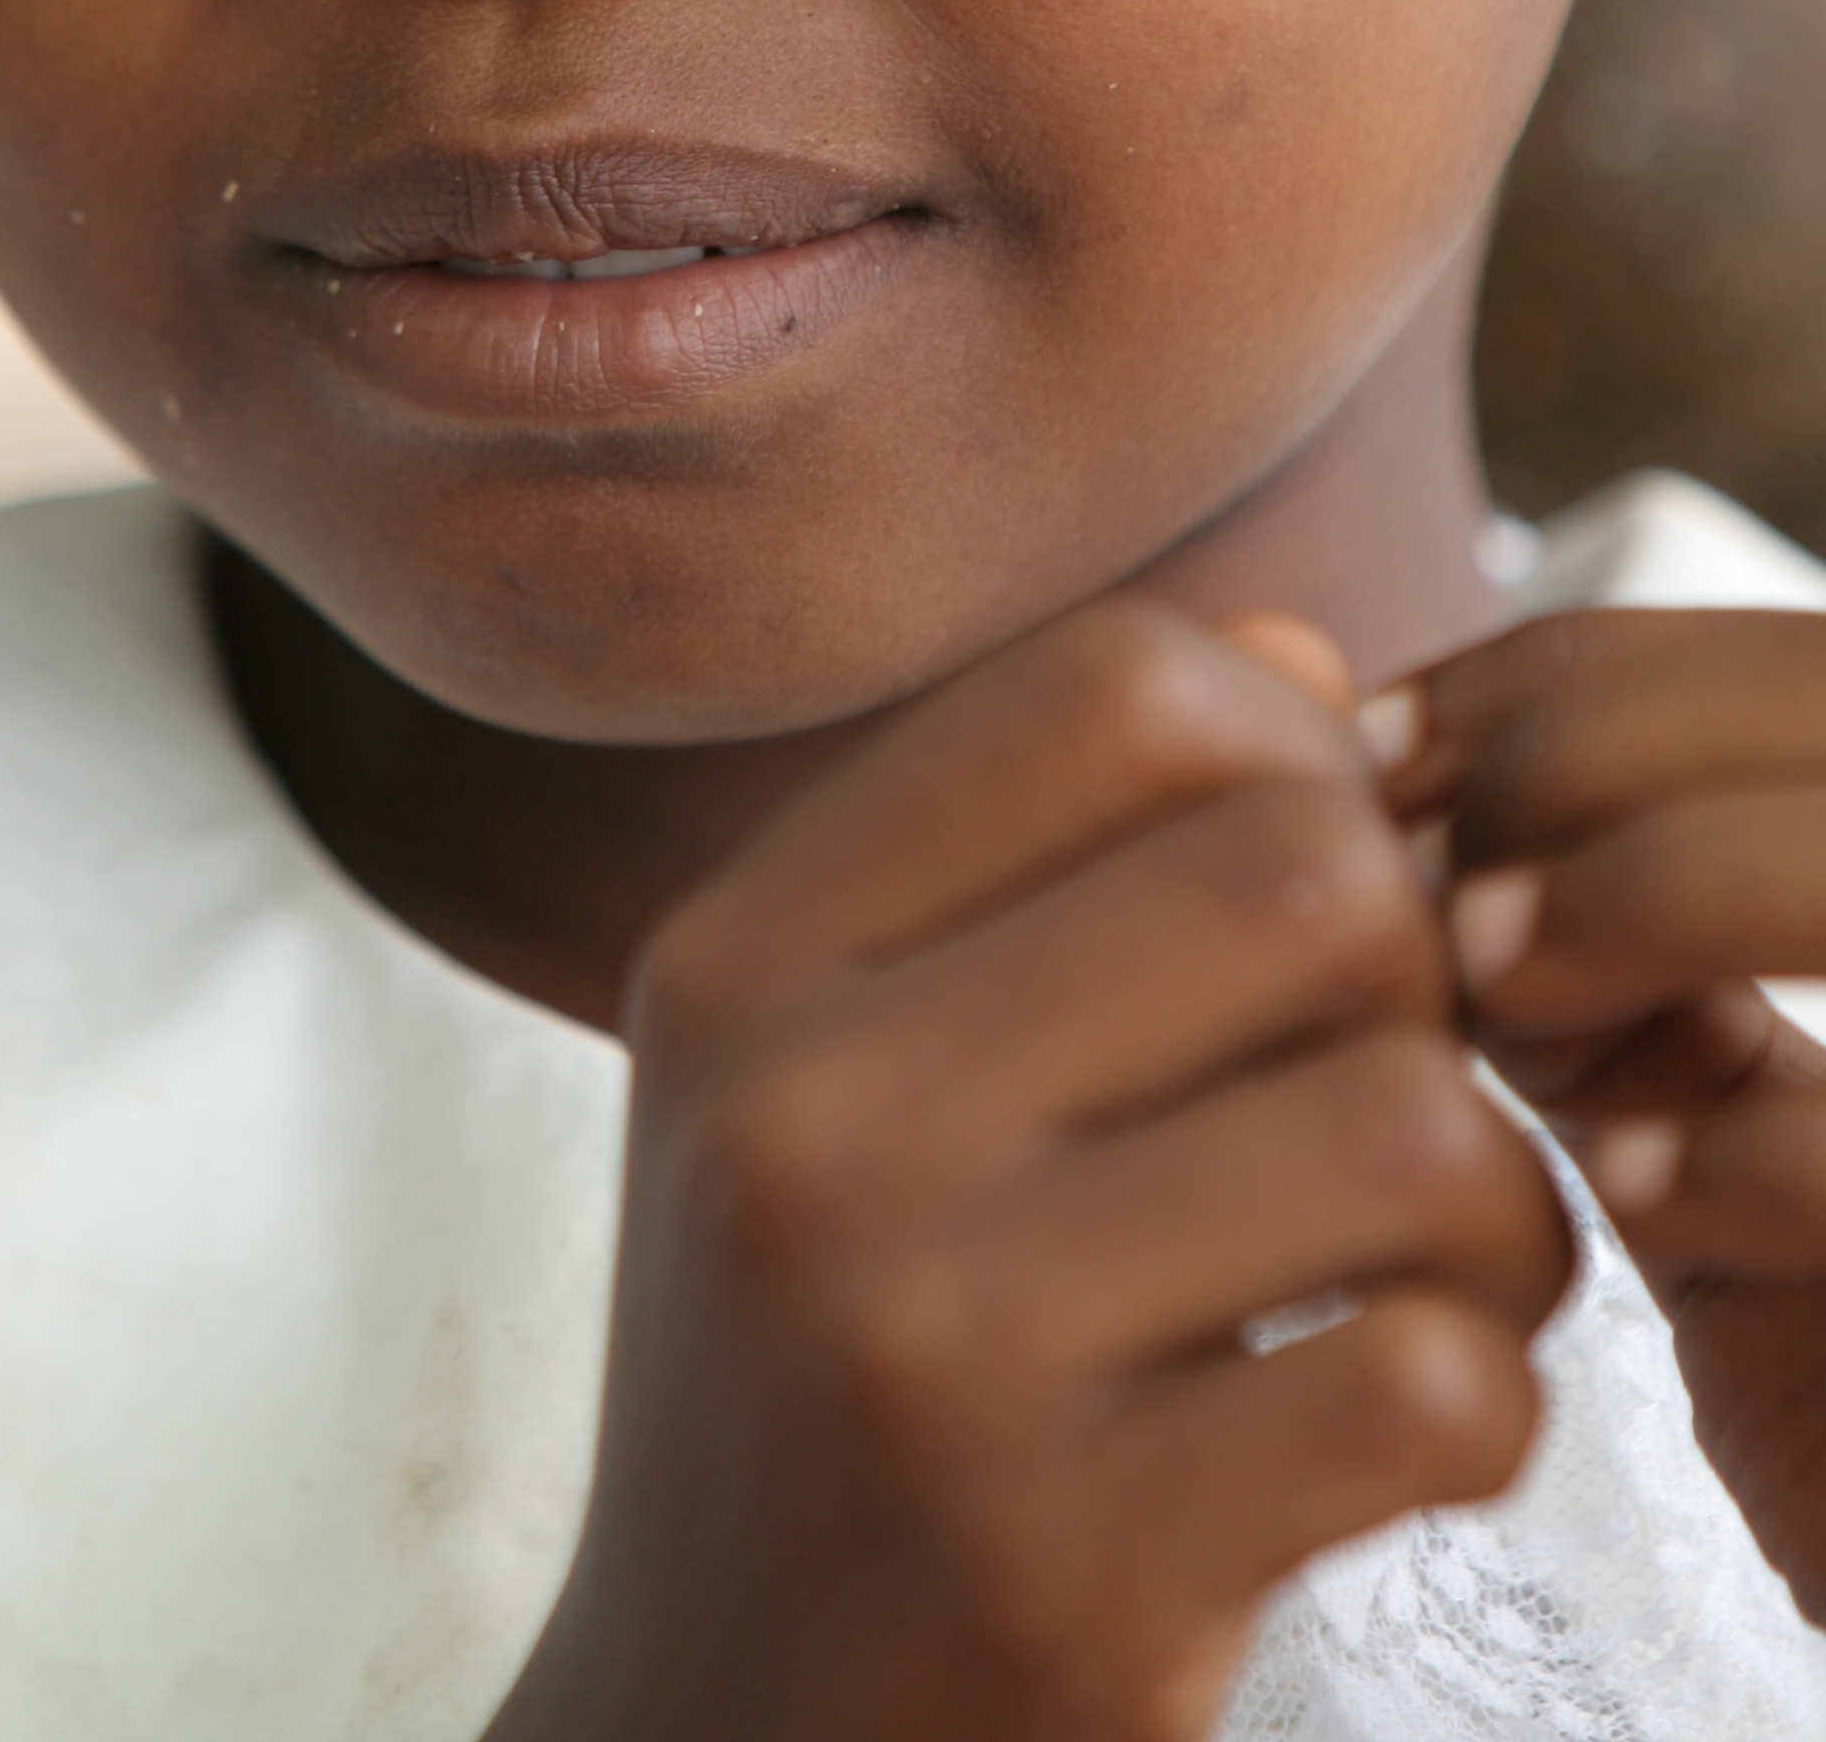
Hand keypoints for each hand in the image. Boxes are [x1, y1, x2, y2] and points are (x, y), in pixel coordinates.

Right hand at [490, 597, 1569, 1741]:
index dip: (1292, 755)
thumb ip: (1049, 851)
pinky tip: (1402, 1428)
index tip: (1303, 904)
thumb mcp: (836, 1079)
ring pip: (1406, 1123)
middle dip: (1422, 986)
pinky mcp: (1062, 1577)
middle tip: (1382, 1104)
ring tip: (1430, 1272)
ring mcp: (918, 1352)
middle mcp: (796, 1122)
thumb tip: (1306, 659)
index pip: (1119, 685)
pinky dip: (1491, 1399)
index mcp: (739, 959)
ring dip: (1496, 1209)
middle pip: (1301, 873)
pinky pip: (1438, 1385)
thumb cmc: (824, 1373)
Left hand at [1377, 608, 1825, 1618]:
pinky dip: (1759, 1150)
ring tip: (1489, 993)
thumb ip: (1589, 944)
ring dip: (1661, 892)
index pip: (1782, 664)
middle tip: (1416, 875)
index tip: (1367, 741)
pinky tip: (1623, 1190)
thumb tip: (1357, 762)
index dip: (1567, 676)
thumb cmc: (1822, 1363)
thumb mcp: (1695, 1112)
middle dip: (1594, 755)